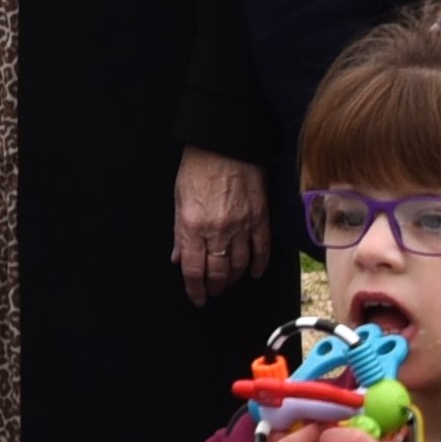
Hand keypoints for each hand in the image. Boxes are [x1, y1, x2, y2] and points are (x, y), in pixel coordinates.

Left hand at [173, 147, 268, 301]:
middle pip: (218, 271)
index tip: (197, 298)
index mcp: (193, 225)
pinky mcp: (261, 217)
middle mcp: (218, 230)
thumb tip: (178, 258)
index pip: (194, 269)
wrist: (225, 143)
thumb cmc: (198, 167)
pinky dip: (259, 265)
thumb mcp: (178, 199)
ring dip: (234, 279)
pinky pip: (262, 249)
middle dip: (214, 287)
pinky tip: (254, 273)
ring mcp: (242, 225)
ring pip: (240, 265)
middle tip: (212, 292)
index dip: (195, 289)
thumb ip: (179, 232)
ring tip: (228, 283)